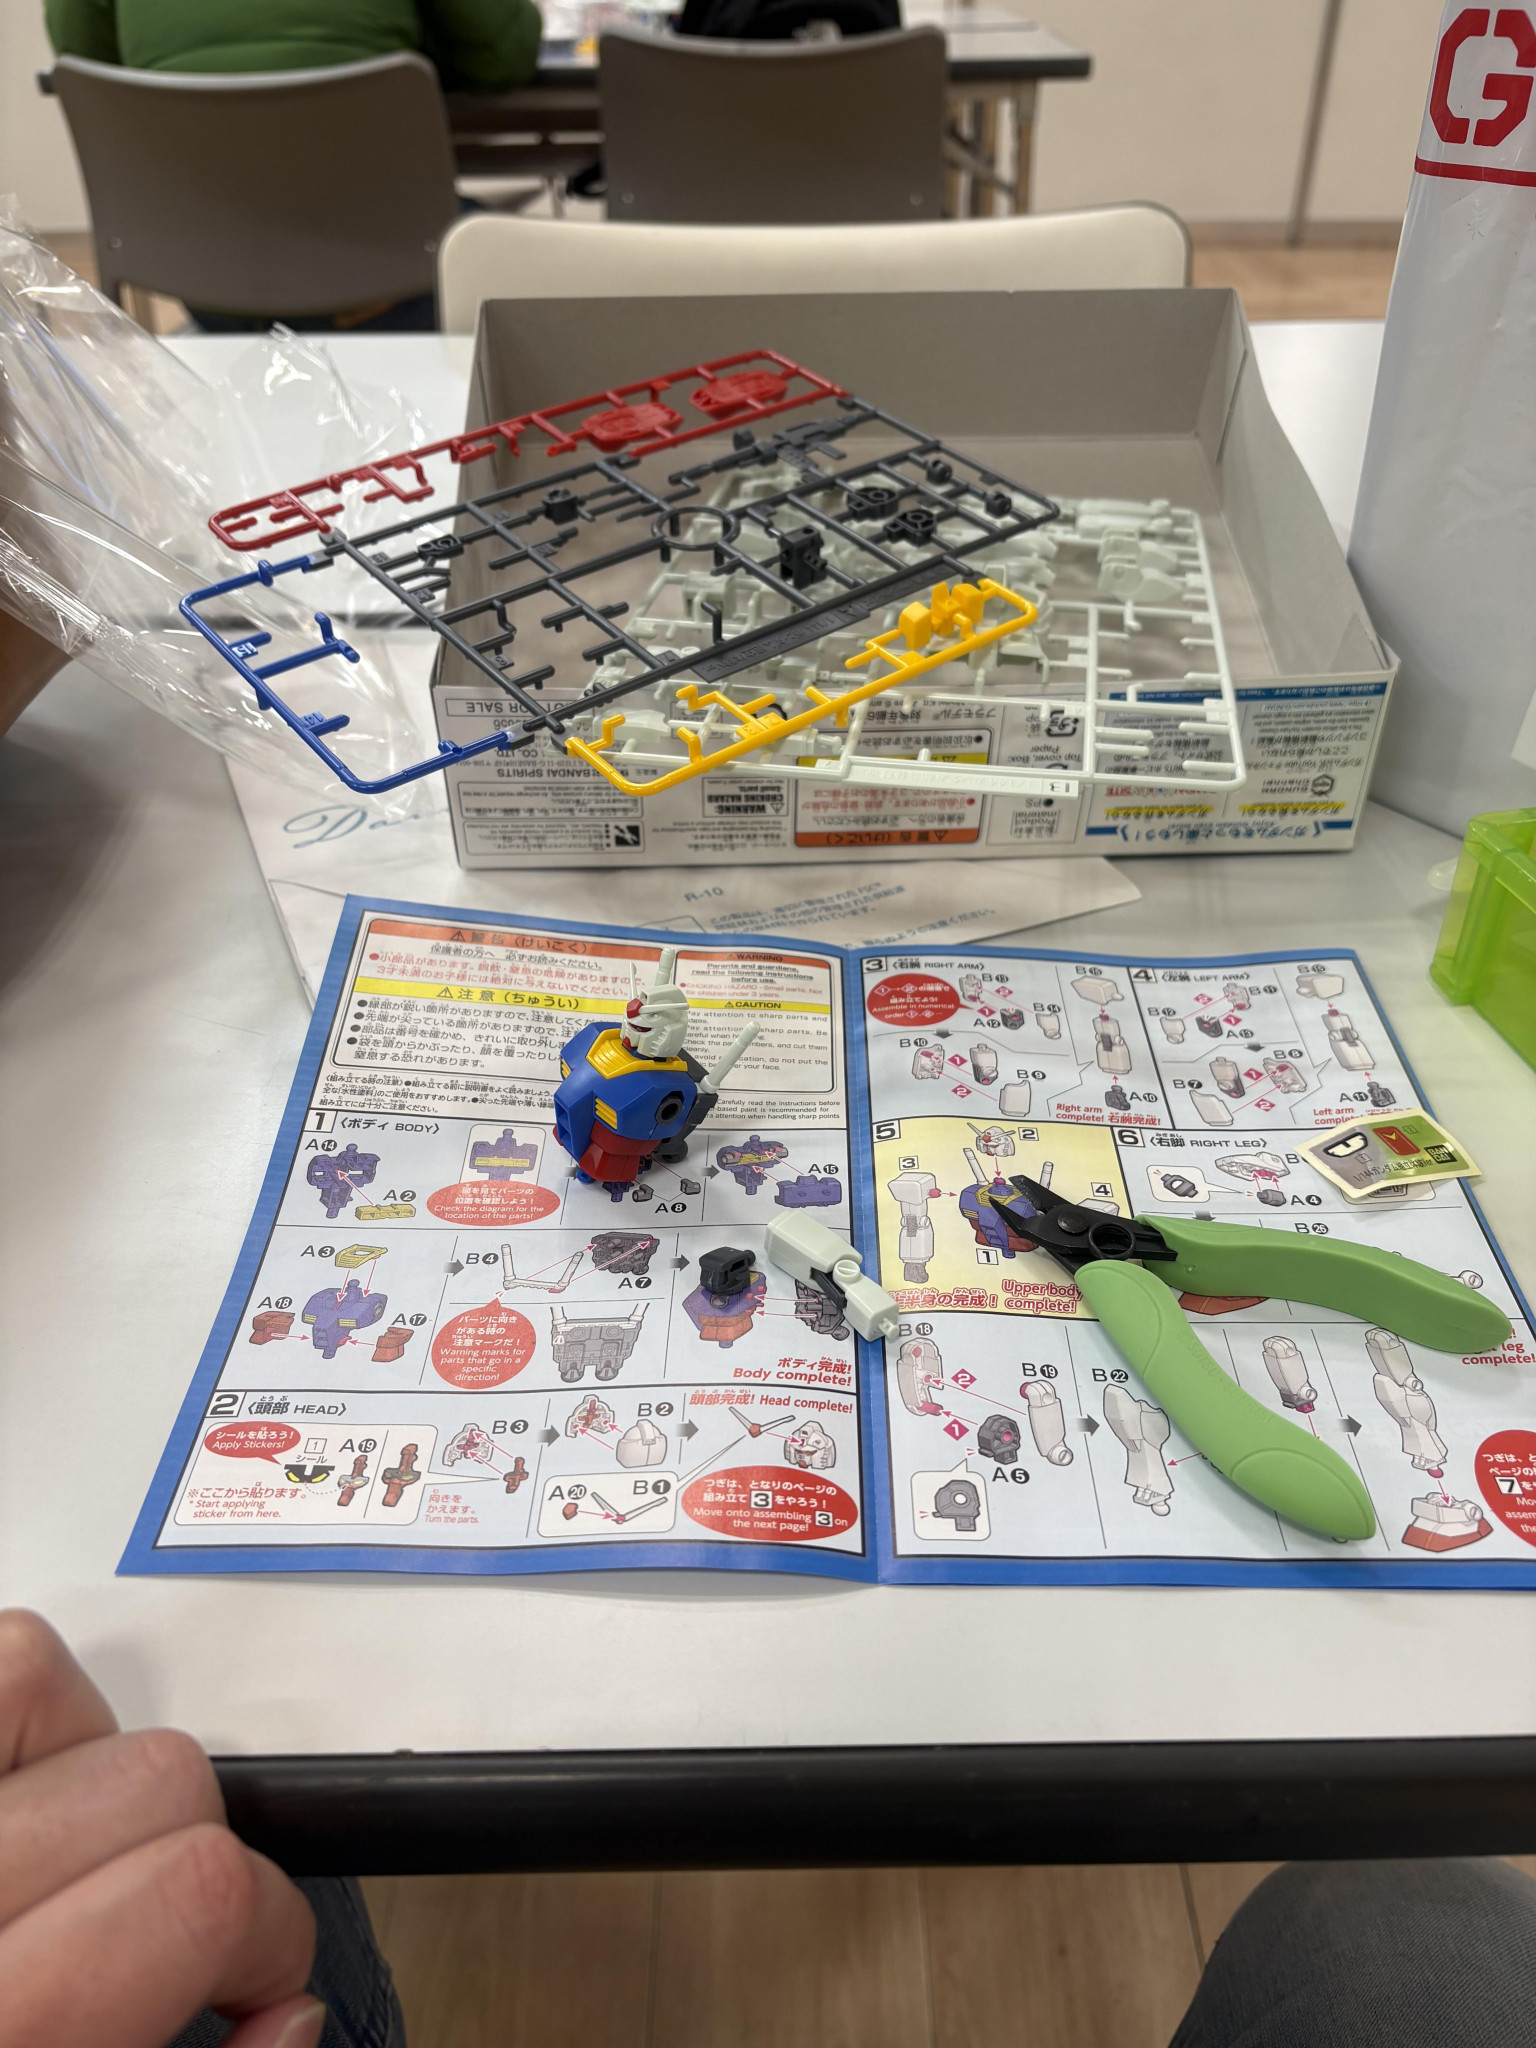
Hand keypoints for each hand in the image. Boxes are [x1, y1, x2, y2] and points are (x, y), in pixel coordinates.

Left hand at [0, 1611, 321, 2047]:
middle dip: (193, 1851)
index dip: (268, 1928)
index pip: (197, 1888)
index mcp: (7, 2024)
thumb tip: (290, 2011)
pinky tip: (23, 1794)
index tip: (259, 1968)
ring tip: (72, 1853)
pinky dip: (21, 1708)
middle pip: (154, 1777)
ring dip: (88, 1756)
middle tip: (166, 1933)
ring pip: (38, 1676)